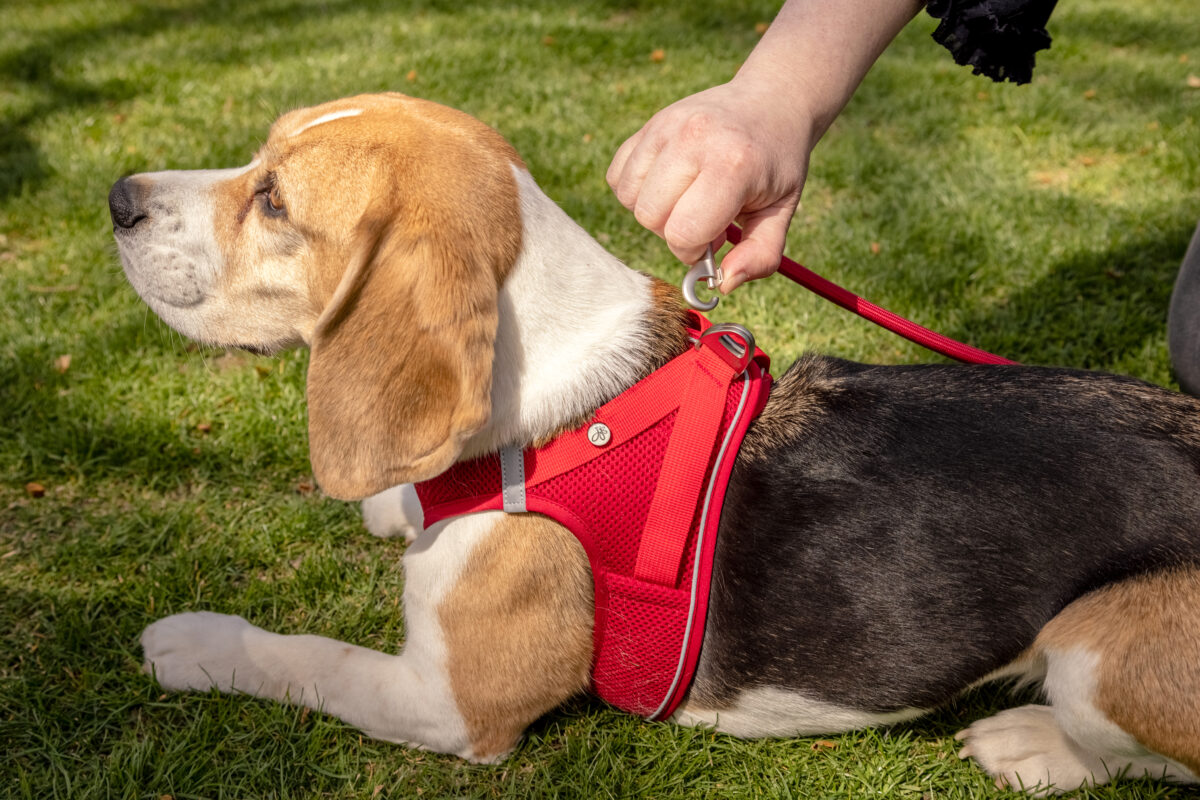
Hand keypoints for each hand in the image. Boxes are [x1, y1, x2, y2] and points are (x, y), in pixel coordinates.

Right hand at [607, 79, 815, 293]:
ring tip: (685, 198)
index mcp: (731, 165)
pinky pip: (617, 175)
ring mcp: (665, 126)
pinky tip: (668, 183)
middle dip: (673, 231)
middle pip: (649, 216)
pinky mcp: (649, 123)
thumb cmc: (776, 164)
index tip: (715, 238)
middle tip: (702, 216)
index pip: (683, 232)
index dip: (694, 250)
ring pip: (629, 197)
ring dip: (653, 210)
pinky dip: (636, 189)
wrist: (771, 102)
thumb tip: (722, 285)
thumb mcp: (781, 212)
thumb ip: (760, 256)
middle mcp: (693, 140)